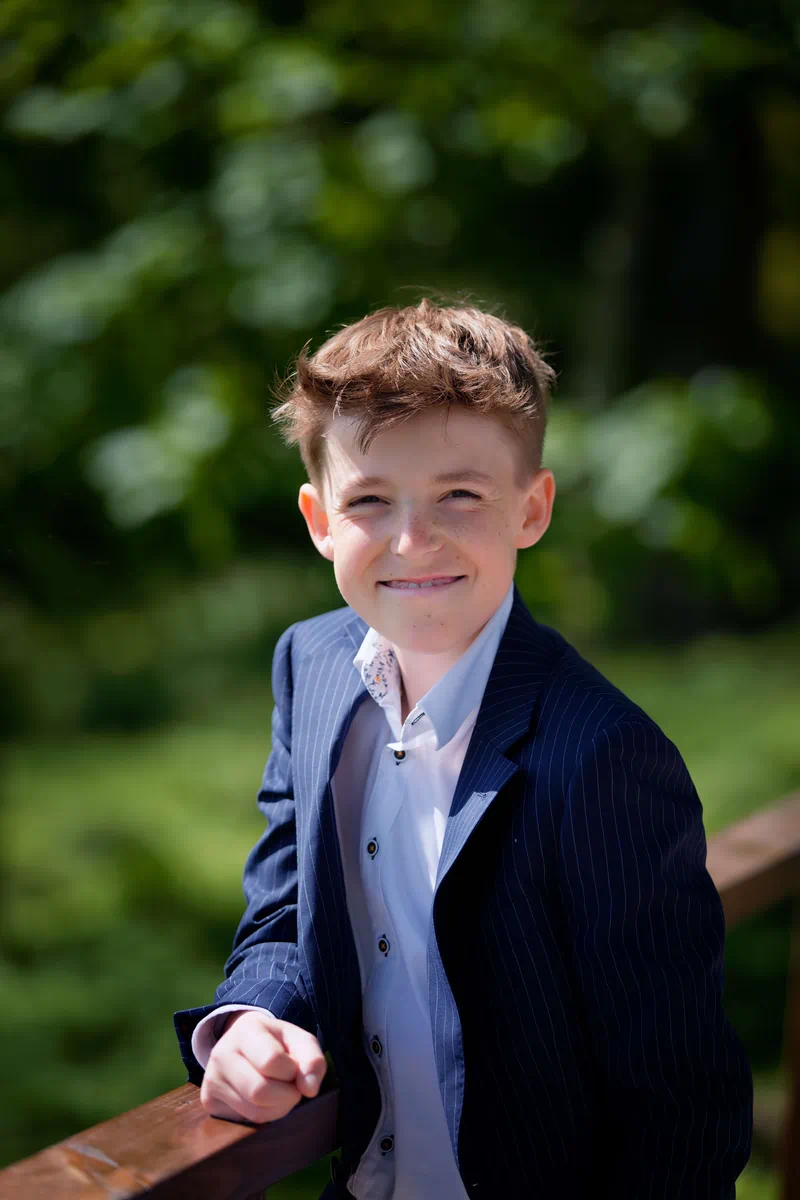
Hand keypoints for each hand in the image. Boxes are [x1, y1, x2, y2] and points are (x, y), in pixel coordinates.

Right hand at [199, 1010, 325, 1123]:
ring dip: (277, 1109)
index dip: (291, 1071)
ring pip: (253, 1111)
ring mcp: (211, 1079)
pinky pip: (243, 1121)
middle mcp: (221, 1053)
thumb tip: (310, 1090)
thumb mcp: (299, 1041)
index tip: (293, 1067)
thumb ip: (313, 1060)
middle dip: (286, 1095)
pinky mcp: (208, 1101)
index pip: (272, 1061)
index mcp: (245, 1031)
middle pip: (260, 1091)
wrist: (244, 1043)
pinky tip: (262, 1101)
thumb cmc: (277, 1043)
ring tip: (278, 1092)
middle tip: (290, 1087)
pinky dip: (262, 1116)